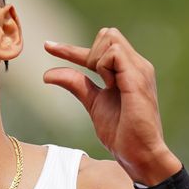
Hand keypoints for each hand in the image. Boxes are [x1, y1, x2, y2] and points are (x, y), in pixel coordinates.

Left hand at [43, 29, 180, 186]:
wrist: (141, 155)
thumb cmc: (122, 134)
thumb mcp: (94, 105)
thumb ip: (77, 85)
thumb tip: (48, 74)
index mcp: (128, 71)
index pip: (100, 48)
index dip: (71, 48)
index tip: (48, 46)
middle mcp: (136, 65)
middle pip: (107, 34)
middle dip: (90, 52)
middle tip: (95, 82)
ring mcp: (139, 69)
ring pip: (110, 38)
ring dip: (98, 60)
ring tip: (107, 86)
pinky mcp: (138, 76)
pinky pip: (114, 53)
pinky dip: (104, 67)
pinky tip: (110, 86)